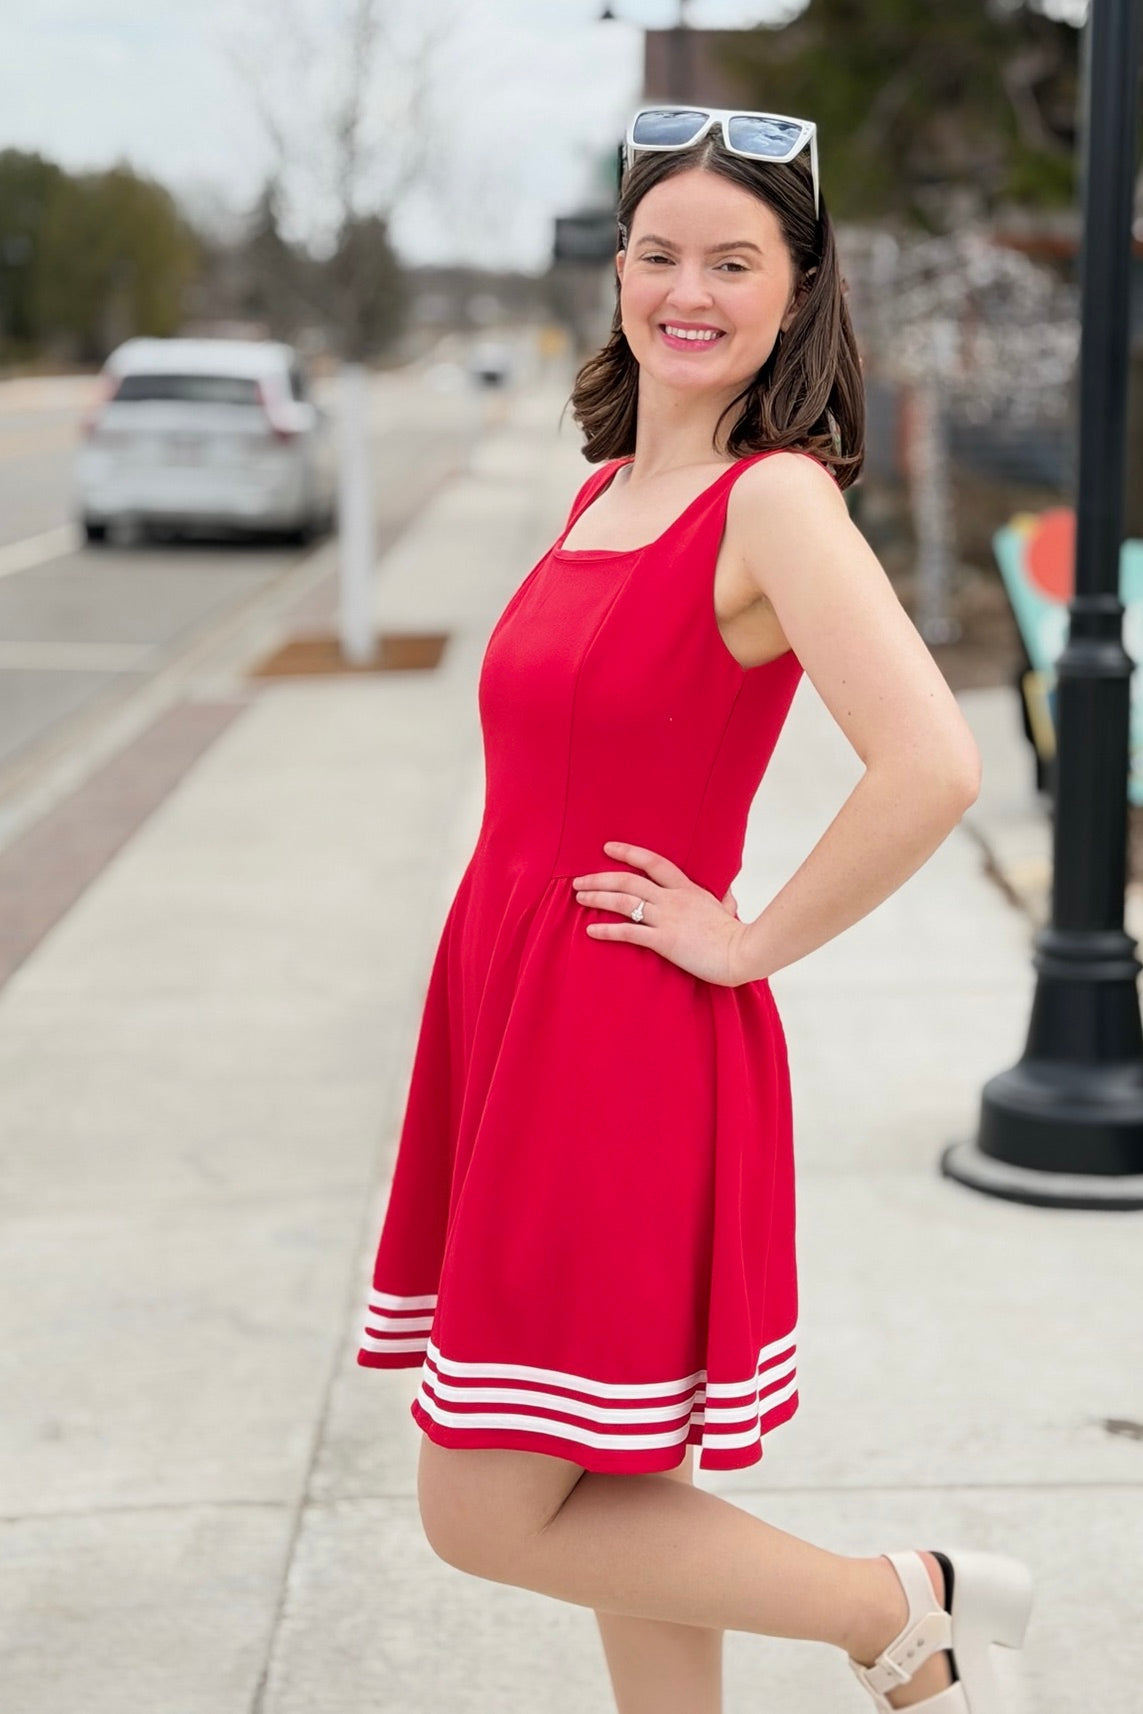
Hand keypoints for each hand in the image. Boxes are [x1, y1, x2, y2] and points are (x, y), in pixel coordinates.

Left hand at [571, 841, 754, 987]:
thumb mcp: (729, 909)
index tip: (607, 848)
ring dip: (598, 898)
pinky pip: (629, 932)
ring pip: (624, 901)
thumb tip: (728, 896)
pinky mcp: (664, 941)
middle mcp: (673, 899)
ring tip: (579, 898)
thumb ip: (723, 900)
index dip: (629, 853)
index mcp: (687, 889)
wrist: (743, 952)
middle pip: (629, 881)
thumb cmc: (736, 934)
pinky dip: (607, 930)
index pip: (653, 862)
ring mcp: (668, 918)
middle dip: (600, 878)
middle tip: (579, 881)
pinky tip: (590, 930)